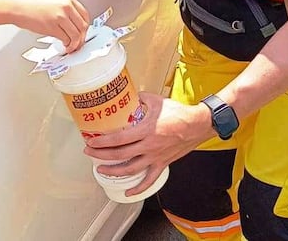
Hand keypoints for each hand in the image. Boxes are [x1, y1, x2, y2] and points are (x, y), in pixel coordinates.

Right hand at [14, 0, 89, 52]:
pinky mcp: (53, 27)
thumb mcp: (53, 2)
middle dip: (82, 38)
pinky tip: (63, 46)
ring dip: (75, 44)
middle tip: (78, 44)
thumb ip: (65, 11)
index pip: (85, 15)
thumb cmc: (31, 4)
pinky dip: (66, 45)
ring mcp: (60, 16)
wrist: (17, 6)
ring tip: (70, 47)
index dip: (85, 27)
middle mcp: (66, 7)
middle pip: (83, 26)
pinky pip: (66, 39)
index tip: (82, 33)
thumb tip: (73, 26)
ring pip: (76, 35)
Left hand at [83, 92, 213, 195]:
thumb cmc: (179, 113)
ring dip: (114, 171)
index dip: (102, 143)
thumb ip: (140, 98)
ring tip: (101, 170)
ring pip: (131, 169)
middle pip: (120, 155)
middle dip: (101, 155)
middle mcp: (149, 146)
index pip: (119, 139)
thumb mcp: (157, 101)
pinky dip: (138, 188)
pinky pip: (149, 180)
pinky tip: (128, 191)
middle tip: (90, 153)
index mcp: (146, 130)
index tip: (91, 142)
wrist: (197, 125)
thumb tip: (128, 96)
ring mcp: (155, 157)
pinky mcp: (162, 164)